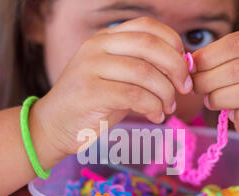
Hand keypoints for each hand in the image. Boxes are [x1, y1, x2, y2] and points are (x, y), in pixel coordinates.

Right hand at [33, 17, 192, 158]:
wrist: (53, 126)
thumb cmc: (91, 104)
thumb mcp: (117, 78)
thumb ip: (143, 68)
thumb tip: (182, 68)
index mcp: (105, 38)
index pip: (147, 27)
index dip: (173, 44)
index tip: (185, 68)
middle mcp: (96, 47)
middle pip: (149, 45)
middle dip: (176, 68)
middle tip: (185, 89)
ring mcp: (90, 67)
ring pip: (144, 72)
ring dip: (165, 93)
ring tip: (168, 108)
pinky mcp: (89, 92)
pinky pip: (134, 96)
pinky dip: (153, 107)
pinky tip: (156, 117)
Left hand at [191, 31, 238, 161]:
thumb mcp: (228, 67)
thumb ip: (211, 62)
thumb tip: (188, 63)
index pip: (235, 44)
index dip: (208, 57)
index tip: (191, 69)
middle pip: (238, 69)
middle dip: (208, 80)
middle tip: (195, 88)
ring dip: (219, 98)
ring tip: (210, 101)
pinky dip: (236, 117)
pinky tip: (232, 115)